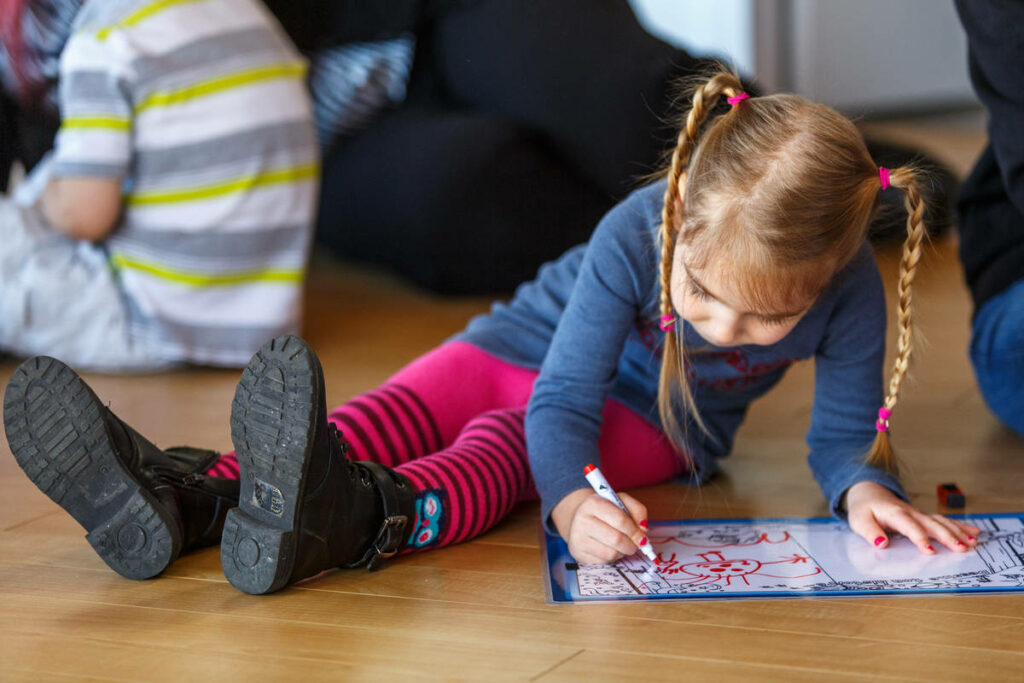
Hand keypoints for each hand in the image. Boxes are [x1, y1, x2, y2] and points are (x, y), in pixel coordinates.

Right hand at [551, 488, 648, 563]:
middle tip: (636, 544)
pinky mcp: (578, 553)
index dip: (635, 531)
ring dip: (623, 552)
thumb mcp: (621, 501)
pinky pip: (604, 561)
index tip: (642, 536)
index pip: (621, 520)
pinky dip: (613, 557)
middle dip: (632, 545)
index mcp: (594, 503)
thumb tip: (643, 529)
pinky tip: (611, 548)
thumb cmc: (604, 510)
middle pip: (616, 539)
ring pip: (611, 553)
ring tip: (622, 544)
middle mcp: (583, 520)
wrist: (580, 518)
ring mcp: (578, 538)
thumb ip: (637, 510)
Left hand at [844, 480, 980, 553]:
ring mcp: (920, 514)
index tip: (930, 551)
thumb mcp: (859, 520)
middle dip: (947, 536)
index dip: (920, 538)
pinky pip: (944, 521)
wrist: (869, 494)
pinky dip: (960, 526)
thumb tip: (881, 544)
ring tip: (972, 542)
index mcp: (895, 513)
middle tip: (962, 548)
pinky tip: (974, 533)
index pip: (909, 526)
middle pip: (932, 524)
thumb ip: (870, 532)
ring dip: (958, 531)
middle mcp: (911, 512)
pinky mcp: (924, 518)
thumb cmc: (864, 510)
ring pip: (941, 522)